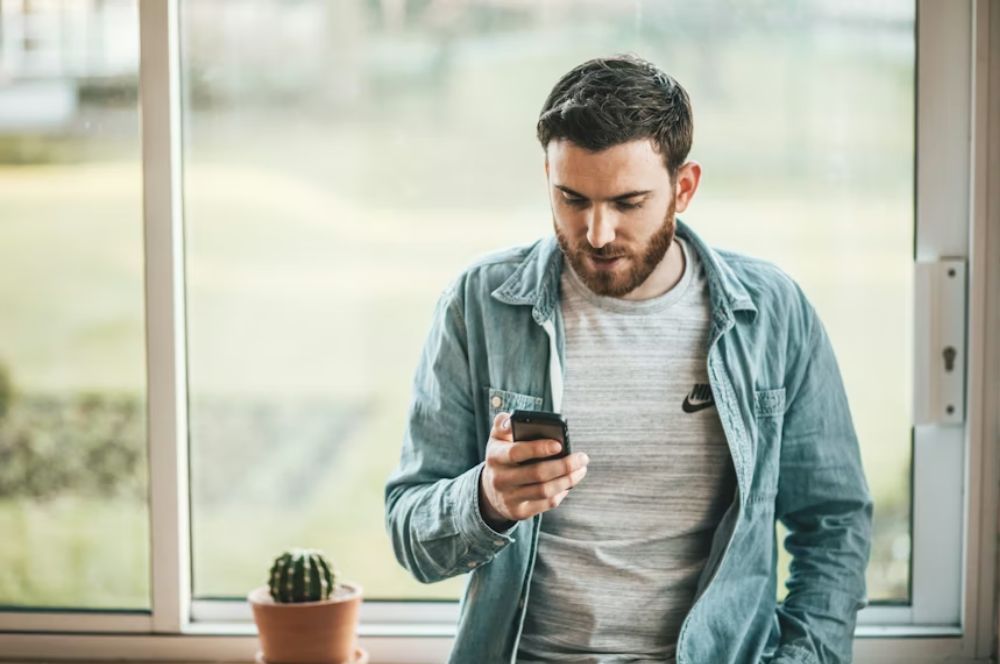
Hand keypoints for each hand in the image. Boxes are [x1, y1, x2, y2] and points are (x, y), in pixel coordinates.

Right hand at [478, 411, 588, 530]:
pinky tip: (569, 483)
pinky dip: (561, 493)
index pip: (516, 452)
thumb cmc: (502, 457)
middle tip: (583, 458)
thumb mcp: (497, 438)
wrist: (490, 490)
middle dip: (564, 465)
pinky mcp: (519, 512)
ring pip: (545, 491)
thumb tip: (512, 419)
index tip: (559, 444)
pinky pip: (546, 504)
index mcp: (495, 456)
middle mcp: (500, 479)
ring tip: (581, 469)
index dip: (538, 448)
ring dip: (568, 480)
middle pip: (537, 473)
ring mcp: (509, 498)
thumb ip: (504, 424)